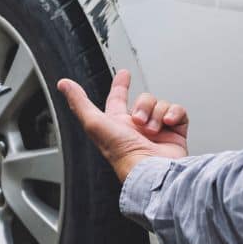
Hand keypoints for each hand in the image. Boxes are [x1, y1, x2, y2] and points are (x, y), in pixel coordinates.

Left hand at [56, 70, 188, 181]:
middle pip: (143, 99)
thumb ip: (79, 102)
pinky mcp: (176, 134)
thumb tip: (63, 84)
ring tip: (152, 130)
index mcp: (118, 124)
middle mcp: (137, 127)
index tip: (124, 74)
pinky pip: (178, 112)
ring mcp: (158, 131)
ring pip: (160, 104)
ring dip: (156, 113)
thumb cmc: (120, 152)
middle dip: (142, 105)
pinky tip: (168, 124)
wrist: (151, 169)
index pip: (117, 99)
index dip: (120, 85)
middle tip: (139, 121)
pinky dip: (174, 114)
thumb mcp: (94, 123)